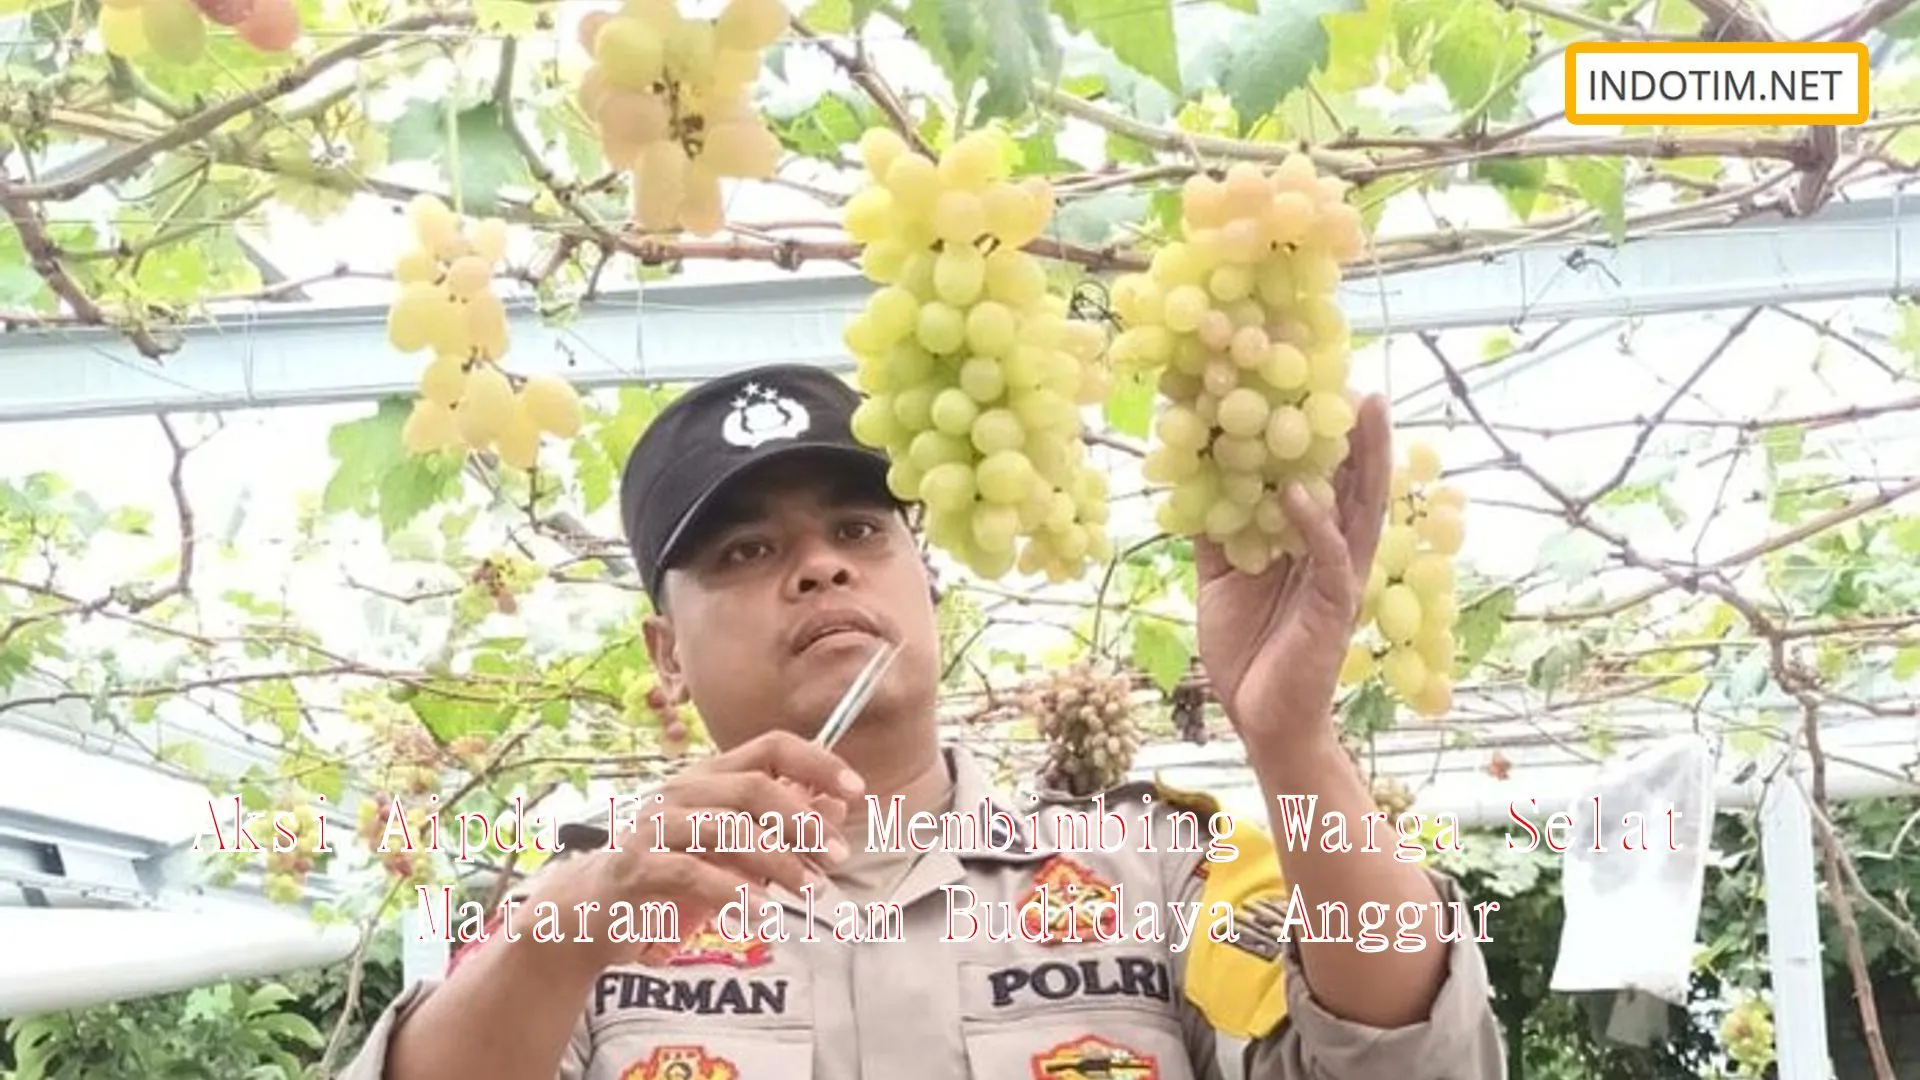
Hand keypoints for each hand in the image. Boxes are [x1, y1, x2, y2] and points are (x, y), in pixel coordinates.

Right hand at [529, 730, 862, 970]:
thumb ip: (777, 829)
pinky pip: (693, 873)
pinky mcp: (635, 865)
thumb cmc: (666, 878)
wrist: (588, 913)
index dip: (817, 763)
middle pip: (754, 786)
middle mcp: (682, 791)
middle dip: (804, 822)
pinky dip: (734, 894)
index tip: (857, 790)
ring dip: (779, 862)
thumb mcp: (730, 852)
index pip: (771, 747)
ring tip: (810, 892)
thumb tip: (836, 810)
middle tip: (836, 858)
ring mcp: (655, 825)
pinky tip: (761, 915)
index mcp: (709, 778)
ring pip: (728, 829)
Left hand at [1195, 394, 1390, 745]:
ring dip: (1363, 462)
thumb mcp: (1221, 578)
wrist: (1260, 717)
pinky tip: (1301, 491)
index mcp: (1313, 546)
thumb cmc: (1248, 650)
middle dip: (1363, 437)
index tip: (1325, 390)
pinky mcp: (1332, 607)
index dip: (1331, 441)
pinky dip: (1315, 523)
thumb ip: (1218, 533)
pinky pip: (1328, 558)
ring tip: (1360, 411)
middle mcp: (1335, 556)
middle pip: (1358, 487)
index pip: (1331, 483)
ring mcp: (1339, 580)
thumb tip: (1195, 482)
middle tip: (1366, 386)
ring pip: (1359, 511)